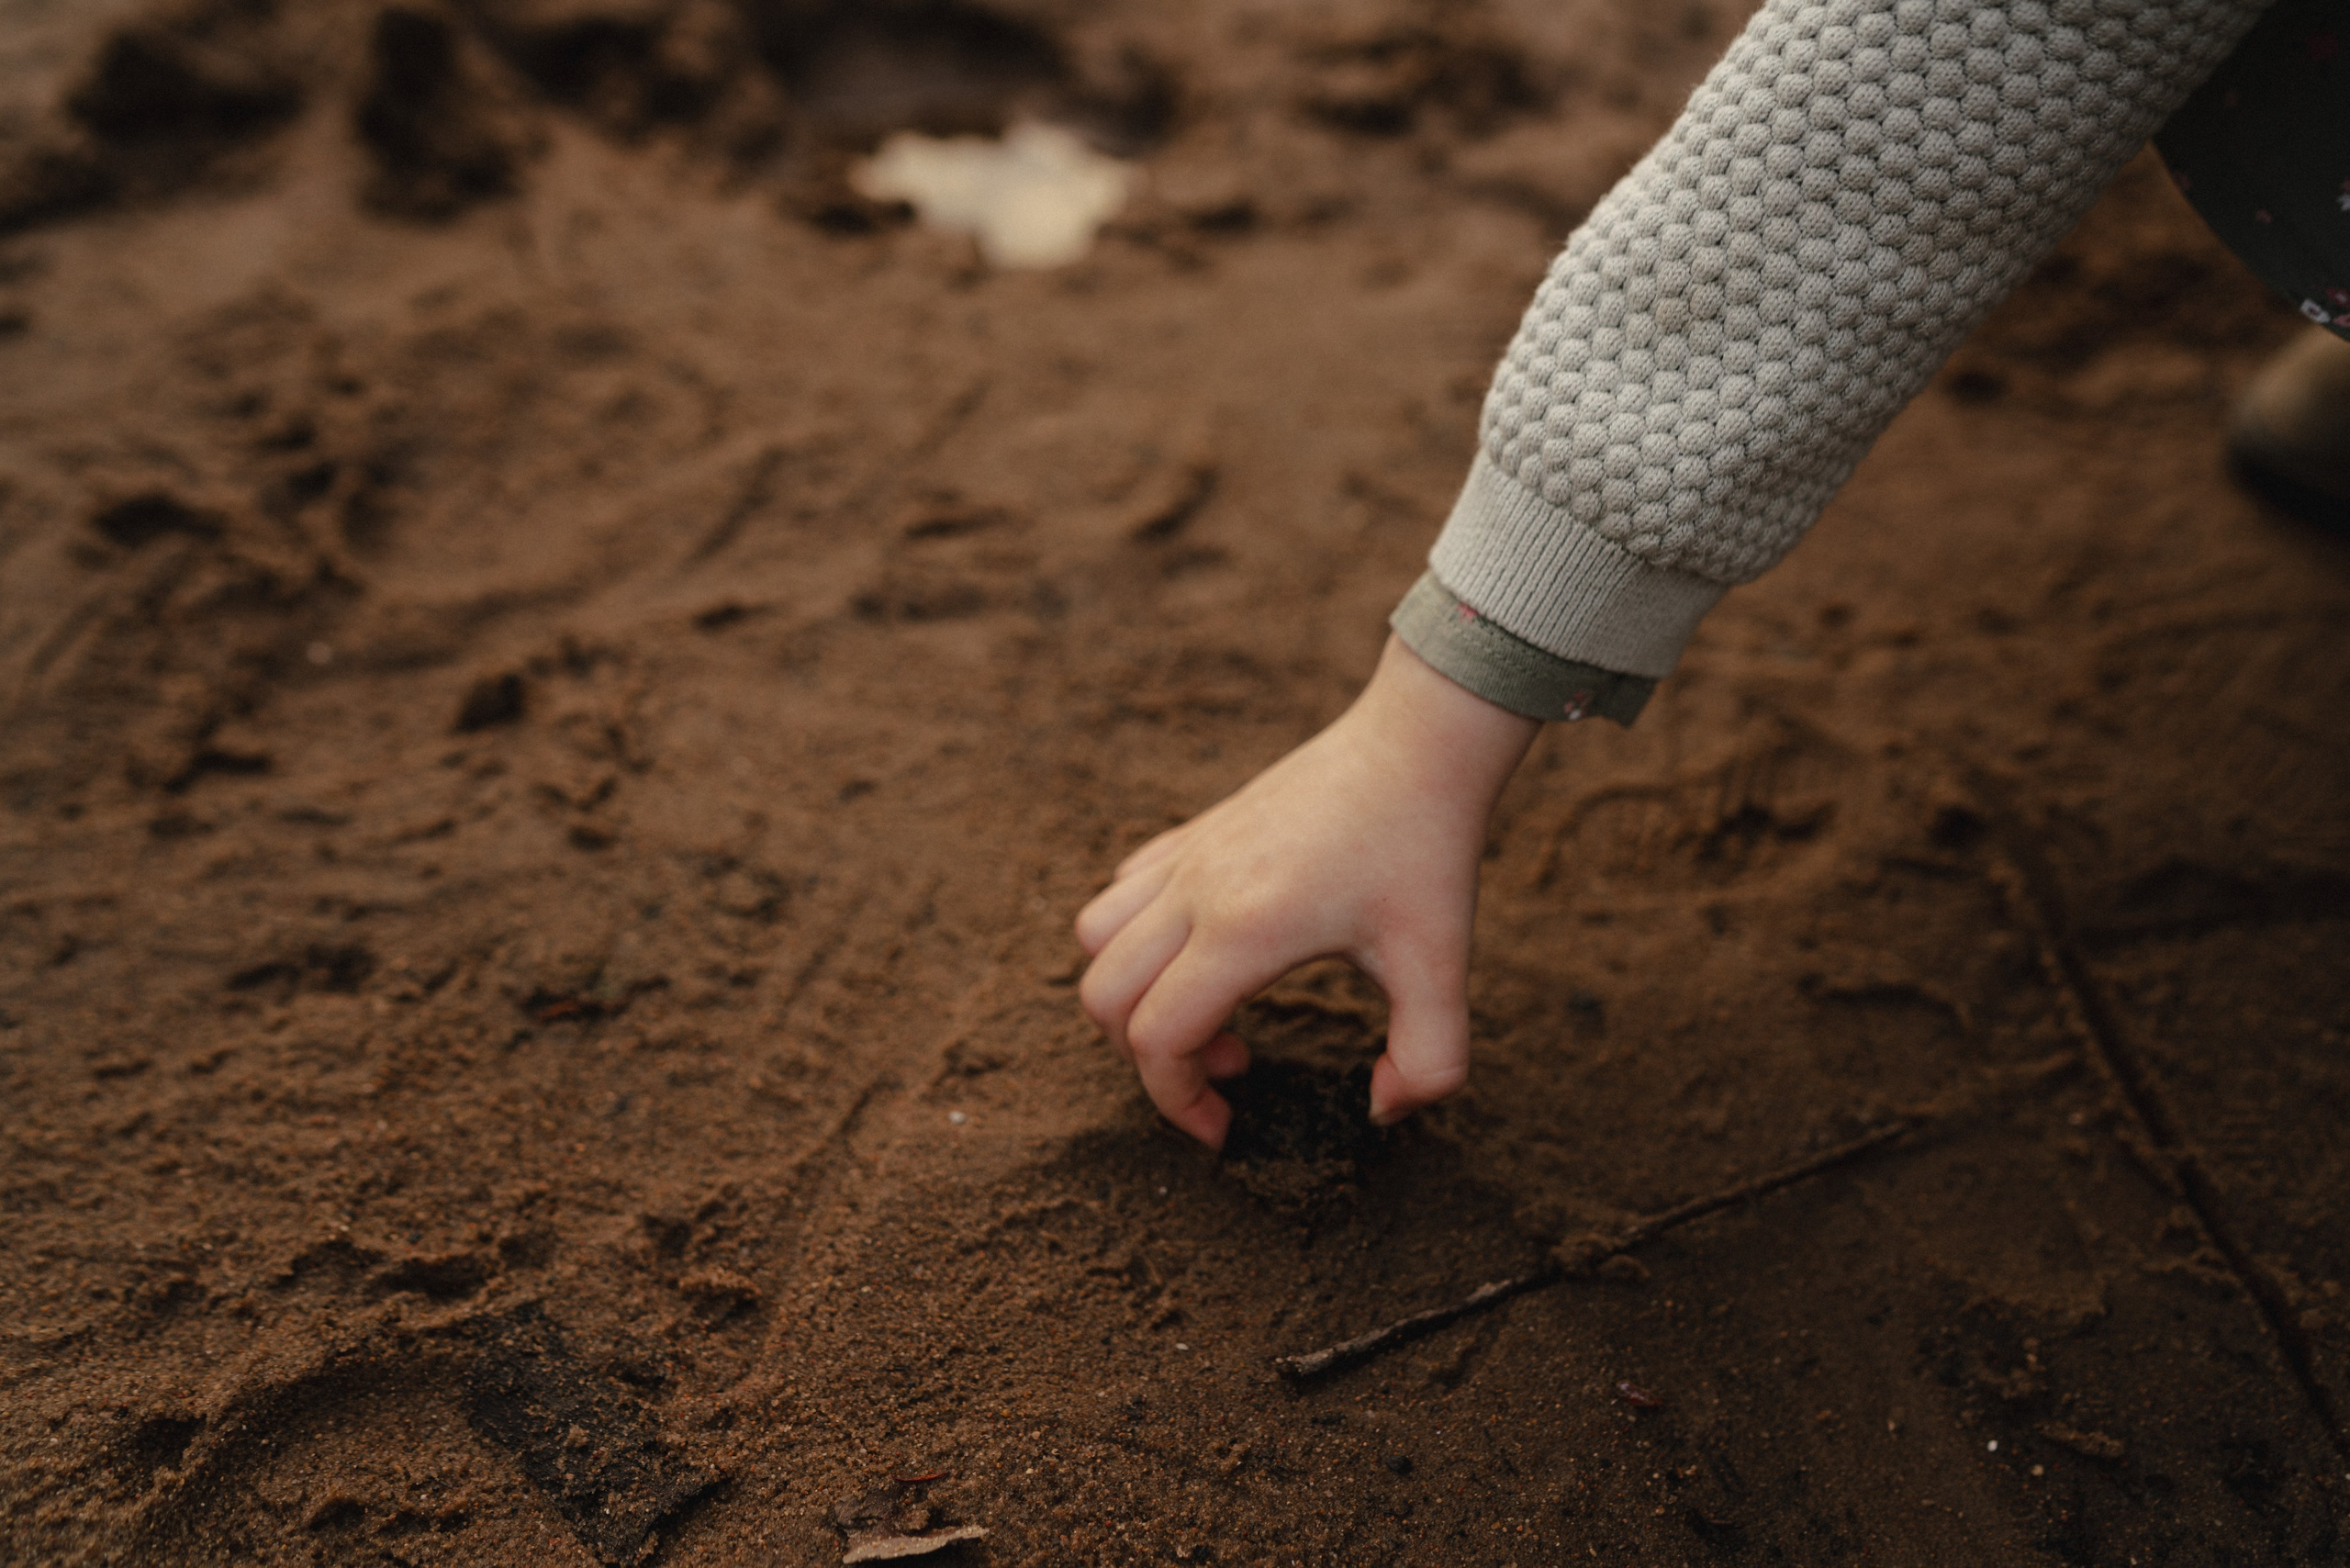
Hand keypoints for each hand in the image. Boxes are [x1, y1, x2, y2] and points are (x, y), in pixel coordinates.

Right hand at [1074, 635, 1537, 1147]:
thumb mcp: (1444, 966)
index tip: (1226, 1130)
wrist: (1417, 742)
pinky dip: (1135, 937)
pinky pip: (1122, 891)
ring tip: (1210, 1007)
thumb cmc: (1427, 850)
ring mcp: (1189, 855)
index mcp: (1244, 930)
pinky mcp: (1196, 831)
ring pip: (1096, 939)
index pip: (1157, 1040)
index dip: (1178, 1104)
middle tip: (1231, 1068)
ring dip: (1130, 994)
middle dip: (1150, 1059)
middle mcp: (1196, 890)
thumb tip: (1381, 1109)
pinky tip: (1208, 947)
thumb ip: (1430, 1061)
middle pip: (1105, 998)